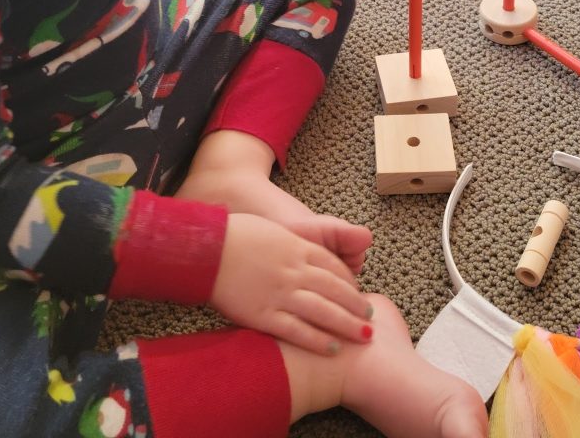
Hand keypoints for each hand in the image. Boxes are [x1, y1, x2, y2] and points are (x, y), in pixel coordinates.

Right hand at [210, 213, 373, 353]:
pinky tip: (332, 348)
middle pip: (336, 290)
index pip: (334, 267)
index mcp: (298, 247)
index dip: (350, 282)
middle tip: (371, 318)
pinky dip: (317, 340)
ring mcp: (281, 293)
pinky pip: (296, 330)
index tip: (359, 294)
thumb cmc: (236, 234)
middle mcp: (295, 271)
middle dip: (356, 305)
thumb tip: (303, 253)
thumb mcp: (273, 232)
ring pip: (323, 312)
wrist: (208, 248)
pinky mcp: (264, 314)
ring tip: (364, 335)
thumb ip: (292, 244)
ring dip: (347, 325)